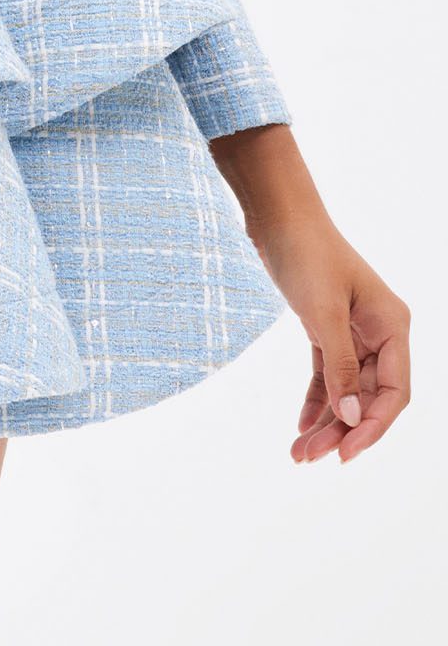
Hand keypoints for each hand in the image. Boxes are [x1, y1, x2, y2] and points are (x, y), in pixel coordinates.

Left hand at [208, 124, 411, 464]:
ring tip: (299, 452)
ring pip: (346, 388)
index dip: (373, 427)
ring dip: (326, 420)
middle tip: (309, 458)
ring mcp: (354, 330)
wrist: (276, 214)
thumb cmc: (305, 253)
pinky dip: (316, 398)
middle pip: (368, 395)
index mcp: (392, 326)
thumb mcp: (323, 313)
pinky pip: (327, 373)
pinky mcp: (326, 327)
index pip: (395, 392)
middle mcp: (380, 331)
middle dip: (342, 429)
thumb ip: (341, 367)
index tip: (346, 454)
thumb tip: (354, 417)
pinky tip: (301, 424)